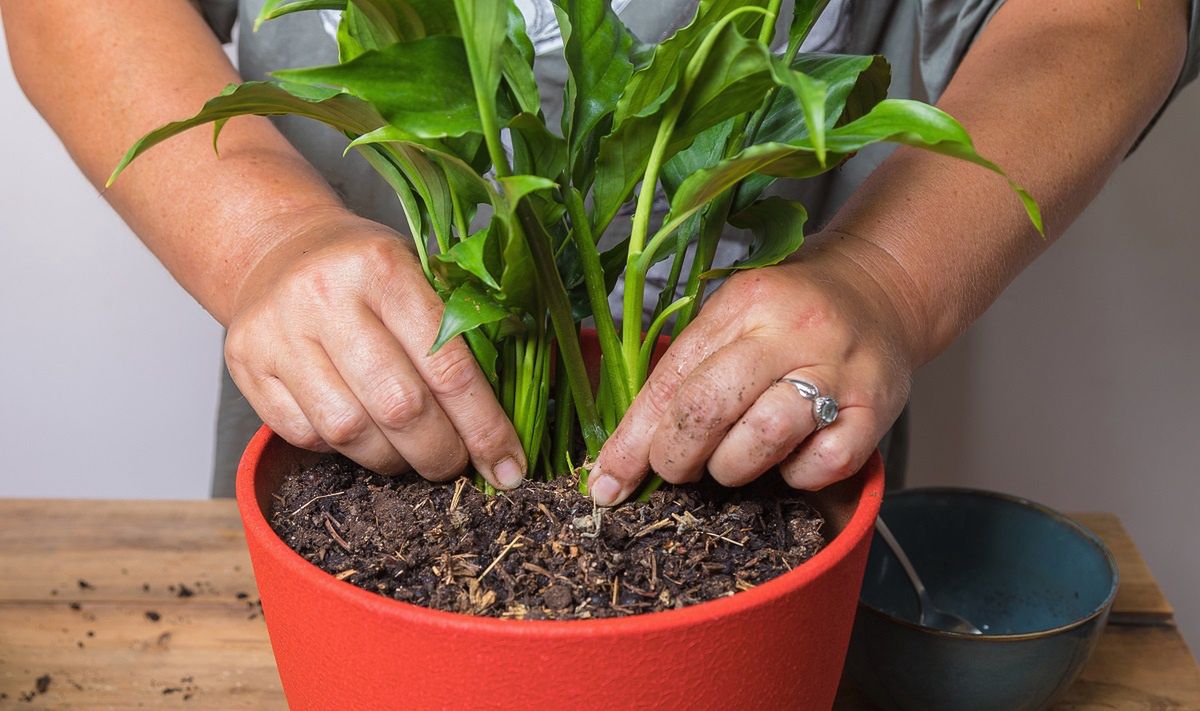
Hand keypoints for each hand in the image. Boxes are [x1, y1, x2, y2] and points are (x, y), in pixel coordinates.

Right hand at [224, 208, 525, 487]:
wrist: (277, 248)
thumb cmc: (366, 270)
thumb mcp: (420, 272)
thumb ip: (463, 332)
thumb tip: (513, 420)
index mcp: (383, 268)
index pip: (448, 366)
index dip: (484, 428)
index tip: (508, 468)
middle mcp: (325, 296)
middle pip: (399, 407)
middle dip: (440, 454)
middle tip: (458, 466)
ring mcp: (278, 332)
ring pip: (349, 431)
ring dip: (392, 460)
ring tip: (411, 454)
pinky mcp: (245, 365)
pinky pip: (305, 435)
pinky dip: (343, 450)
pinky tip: (363, 434)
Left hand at [588, 232, 921, 504]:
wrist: (879, 292)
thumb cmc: (790, 316)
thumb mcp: (733, 319)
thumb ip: (686, 373)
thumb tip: (626, 452)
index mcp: (744, 303)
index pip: (671, 378)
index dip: (632, 440)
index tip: (606, 482)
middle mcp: (792, 331)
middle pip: (709, 407)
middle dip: (675, 456)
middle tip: (675, 470)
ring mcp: (838, 370)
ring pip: (763, 438)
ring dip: (733, 467)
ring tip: (732, 462)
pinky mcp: (875, 409)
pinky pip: (820, 465)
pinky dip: (796, 476)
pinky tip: (790, 459)